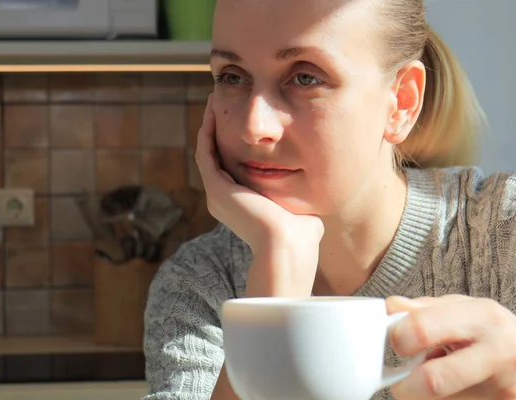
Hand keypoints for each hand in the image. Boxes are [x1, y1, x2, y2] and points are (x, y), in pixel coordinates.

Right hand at [194, 94, 323, 295]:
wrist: (289, 245)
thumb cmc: (300, 232)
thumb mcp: (296, 205)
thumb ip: (296, 193)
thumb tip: (310, 186)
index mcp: (239, 203)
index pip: (229, 166)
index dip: (231, 141)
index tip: (238, 119)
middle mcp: (223, 198)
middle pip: (215, 156)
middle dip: (217, 128)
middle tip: (220, 102)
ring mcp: (217, 194)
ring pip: (206, 151)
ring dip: (208, 125)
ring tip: (213, 100)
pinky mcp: (216, 188)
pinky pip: (205, 153)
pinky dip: (206, 132)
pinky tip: (212, 111)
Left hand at [386, 295, 515, 399]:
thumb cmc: (494, 334)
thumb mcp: (464, 310)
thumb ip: (425, 309)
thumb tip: (390, 307)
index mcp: (483, 317)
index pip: (421, 330)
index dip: (397, 339)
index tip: (395, 343)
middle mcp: (499, 353)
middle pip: (431, 380)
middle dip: (403, 385)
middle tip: (400, 380)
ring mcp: (503, 388)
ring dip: (422, 396)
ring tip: (434, 378)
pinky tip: (451, 390)